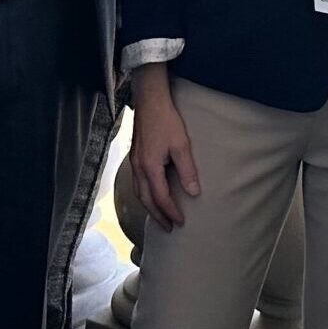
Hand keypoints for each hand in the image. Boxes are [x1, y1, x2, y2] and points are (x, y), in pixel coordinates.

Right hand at [129, 65, 200, 229]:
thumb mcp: (181, 145)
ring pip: (139, 192)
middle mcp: (138, 168)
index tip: (181, 222)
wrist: (150, 101)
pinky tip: (152, 193)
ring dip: (150, 206)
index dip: (171, 212)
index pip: (161, 197)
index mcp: (150, 167)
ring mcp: (134, 162)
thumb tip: (193, 193)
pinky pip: (137, 183)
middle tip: (169, 227)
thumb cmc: (166, 121)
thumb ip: (187, 170)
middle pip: (146, 199)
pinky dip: (145, 194)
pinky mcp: (135, 156)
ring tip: (160, 215)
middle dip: (157, 215)